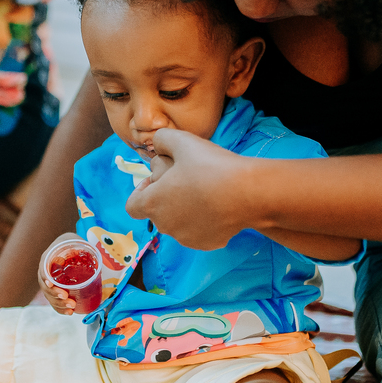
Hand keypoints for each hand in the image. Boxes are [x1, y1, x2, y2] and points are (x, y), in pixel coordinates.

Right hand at [38, 232, 79, 314]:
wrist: (68, 246)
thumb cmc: (72, 242)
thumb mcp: (75, 240)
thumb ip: (81, 245)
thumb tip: (95, 254)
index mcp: (48, 258)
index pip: (43, 269)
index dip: (46, 278)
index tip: (51, 285)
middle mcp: (46, 271)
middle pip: (46, 286)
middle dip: (55, 295)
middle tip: (68, 299)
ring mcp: (50, 282)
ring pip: (50, 296)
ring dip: (59, 304)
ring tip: (71, 308)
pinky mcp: (56, 290)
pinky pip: (55, 301)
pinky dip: (61, 308)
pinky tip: (70, 312)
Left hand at [125, 128, 251, 249]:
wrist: (248, 194)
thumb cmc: (211, 167)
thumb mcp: (182, 141)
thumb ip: (162, 139)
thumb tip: (157, 143)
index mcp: (153, 203)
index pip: (132, 206)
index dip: (141, 191)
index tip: (158, 179)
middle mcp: (165, 225)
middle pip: (157, 212)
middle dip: (166, 196)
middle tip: (187, 178)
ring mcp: (186, 238)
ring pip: (178, 222)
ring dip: (184, 209)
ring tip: (205, 190)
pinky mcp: (208, 243)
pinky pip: (199, 230)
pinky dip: (203, 221)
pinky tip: (218, 205)